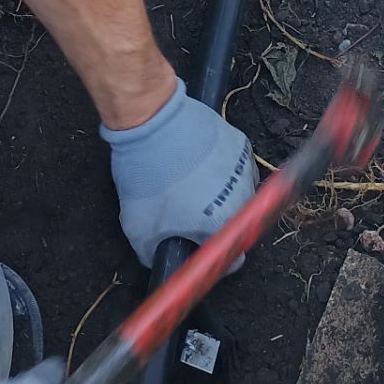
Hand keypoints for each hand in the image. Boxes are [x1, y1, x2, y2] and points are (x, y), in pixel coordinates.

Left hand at [102, 79, 256, 266]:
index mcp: (222, 226)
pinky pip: (237, 168)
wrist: (153, 124)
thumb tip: (159, 258)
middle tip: (188, 212)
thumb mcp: (139, 229)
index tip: (197, 247)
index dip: (212, 255)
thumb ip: (153, 255)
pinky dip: (222, 170)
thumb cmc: (149, 174)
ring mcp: (244, 169)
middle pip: (236, 225)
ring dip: (221, 195)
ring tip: (191, 184)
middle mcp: (242, 200)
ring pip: (239, 194)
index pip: (232, 260)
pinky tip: (198, 164)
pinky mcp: (241, 144)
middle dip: (215, 223)